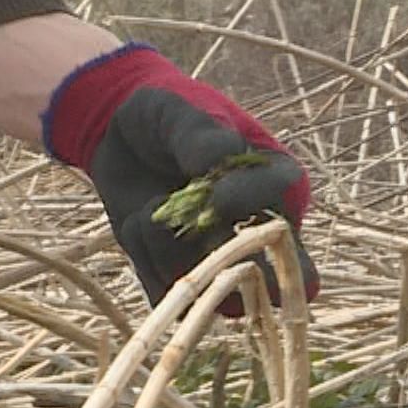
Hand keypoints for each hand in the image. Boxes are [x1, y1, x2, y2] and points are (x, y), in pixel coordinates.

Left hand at [42, 44, 317, 312]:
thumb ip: (202, 135)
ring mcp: (221, 259)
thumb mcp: (179, 112)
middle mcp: (259, 231)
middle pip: (274, 283)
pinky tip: (137, 224)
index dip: (252, 208)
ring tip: (149, 208)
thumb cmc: (164, 115)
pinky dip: (147, 264)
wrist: (120, 135)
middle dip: (222, 259)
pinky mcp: (180, 274)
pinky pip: (172, 296)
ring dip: (170, 251)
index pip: (288, 215)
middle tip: (185, 223)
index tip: (214, 192)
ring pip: (214, 292)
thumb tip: (219, 160)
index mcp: (277, 185)